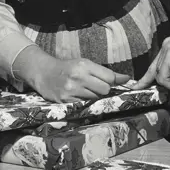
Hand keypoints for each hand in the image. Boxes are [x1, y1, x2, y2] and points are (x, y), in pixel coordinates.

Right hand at [13, 46, 128, 102]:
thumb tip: (125, 78)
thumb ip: (103, 71)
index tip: (124, 80)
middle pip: (105, 89)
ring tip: (87, 90)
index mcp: (84, 65)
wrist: (45, 73)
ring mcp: (71, 91)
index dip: (117, 80)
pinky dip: (86, 102)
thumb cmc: (68, 67)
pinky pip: (84, 105)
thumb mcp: (84, 64)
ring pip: (96, 98)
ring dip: (96, 96)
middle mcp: (78, 77)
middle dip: (106, 89)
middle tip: (100, 86)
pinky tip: (80, 96)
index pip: (109, 76)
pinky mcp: (65, 101)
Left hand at [133, 34, 169, 91]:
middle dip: (152, 83)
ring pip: (160, 76)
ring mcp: (167, 50)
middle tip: (146, 90)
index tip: (137, 86)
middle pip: (154, 70)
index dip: (147, 77)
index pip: (156, 63)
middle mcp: (167, 45)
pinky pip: (164, 79)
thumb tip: (168, 92)